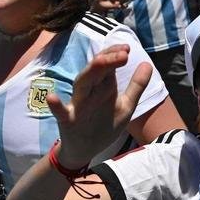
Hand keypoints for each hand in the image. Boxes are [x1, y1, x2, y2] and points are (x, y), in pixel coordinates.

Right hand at [48, 45, 151, 168]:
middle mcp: (89, 92)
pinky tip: (51, 97)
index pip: (107, 64)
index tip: (127, 48)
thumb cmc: (105, 124)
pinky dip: (55, 105)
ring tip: (99, 62)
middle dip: (108, 60)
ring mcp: (77, 105)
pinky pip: (60, 112)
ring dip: (89, 73)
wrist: (86, 150)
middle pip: (96, 71)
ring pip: (80, 85)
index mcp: (102, 87)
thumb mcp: (126, 106)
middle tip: (123, 53)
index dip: (115, 54)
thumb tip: (147, 63)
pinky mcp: (67, 121)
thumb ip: (136, 86)